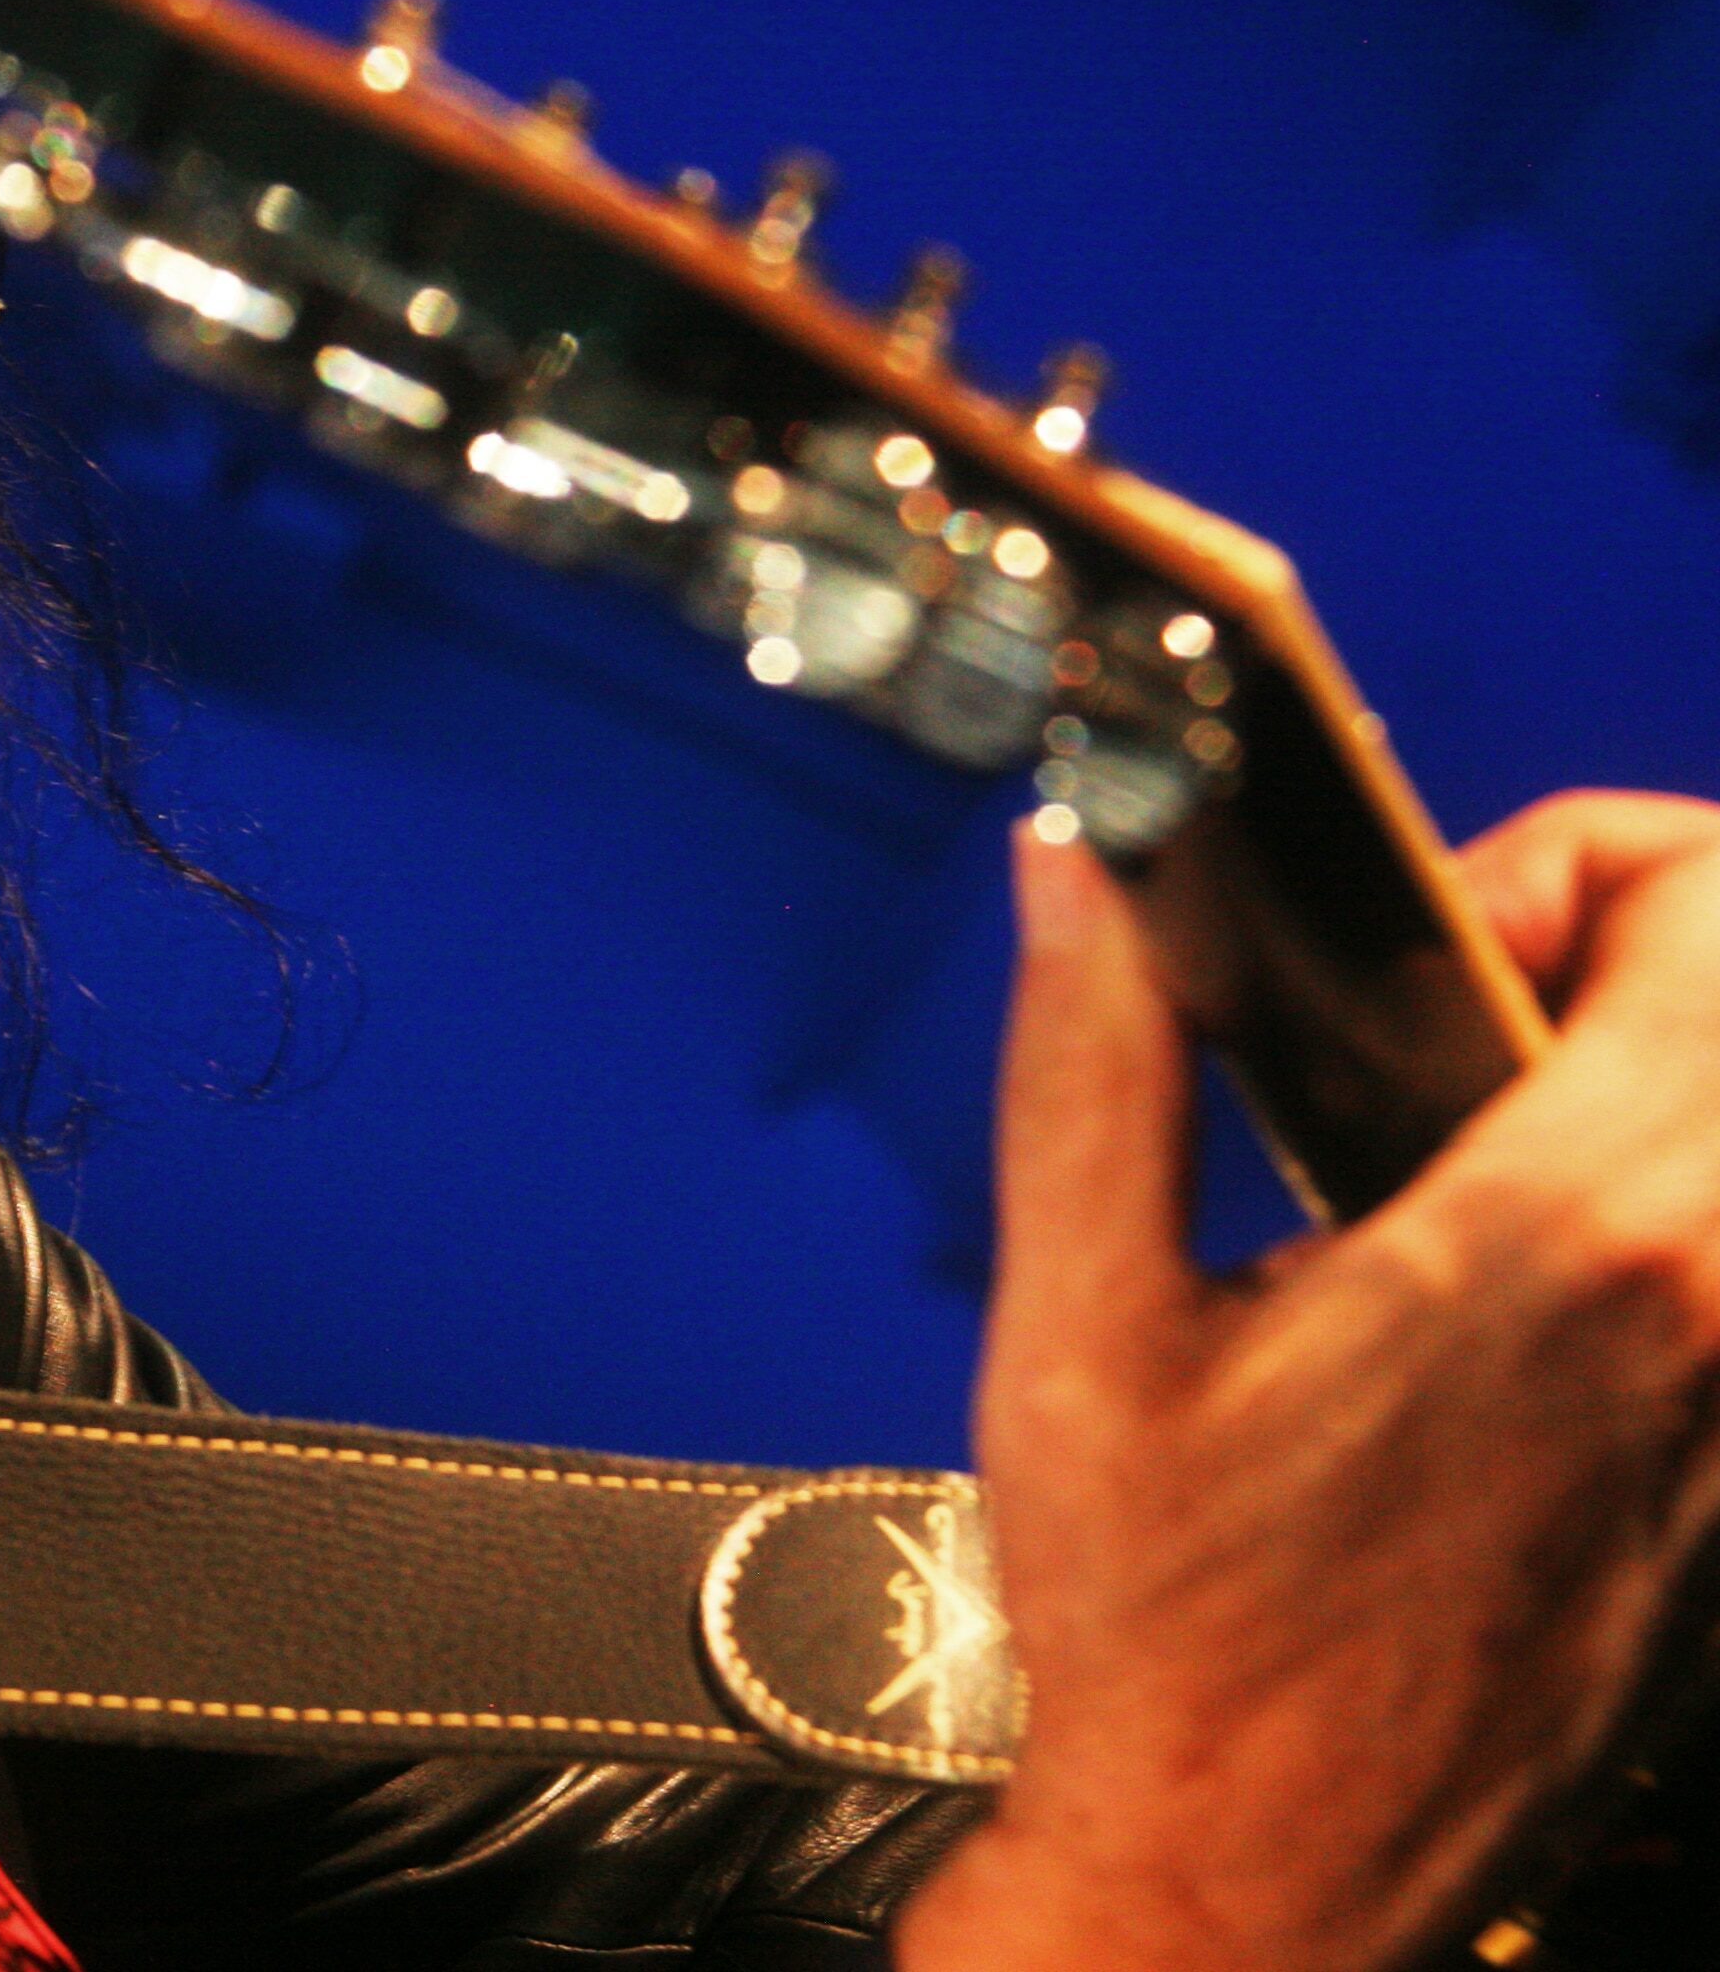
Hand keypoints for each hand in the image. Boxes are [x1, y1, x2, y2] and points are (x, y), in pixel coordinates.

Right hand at [896, 791, 1719, 1971]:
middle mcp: (1716, 1322)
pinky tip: (1500, 1308)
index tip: (1430, 944)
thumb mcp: (1079, 1328)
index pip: (1713, 908)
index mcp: (1566, 1243)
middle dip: (1626, 948)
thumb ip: (1093, 1067)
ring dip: (1658, 1089)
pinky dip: (1665, 1228)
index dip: (1574, 864)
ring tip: (1473, 1160)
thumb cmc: (1167, 1635)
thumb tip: (1083, 877)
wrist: (1254, 1887)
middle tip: (1450, 1027)